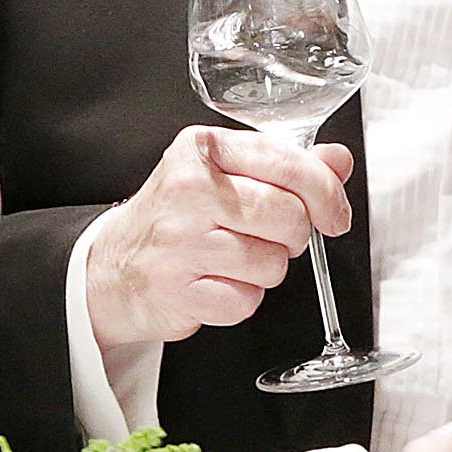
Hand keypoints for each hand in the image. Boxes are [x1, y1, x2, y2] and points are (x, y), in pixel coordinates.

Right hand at [81, 125, 354, 350]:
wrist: (114, 267)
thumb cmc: (176, 217)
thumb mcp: (225, 175)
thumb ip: (285, 165)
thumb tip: (338, 160)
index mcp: (203, 149)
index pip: (288, 164)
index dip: (327, 192)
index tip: (335, 214)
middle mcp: (188, 190)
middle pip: (288, 217)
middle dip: (294, 236)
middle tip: (271, 237)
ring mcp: (179, 241)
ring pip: (272, 263)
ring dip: (266, 270)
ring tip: (235, 259)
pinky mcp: (177, 290)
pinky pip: (246, 301)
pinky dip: (241, 299)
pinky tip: (218, 282)